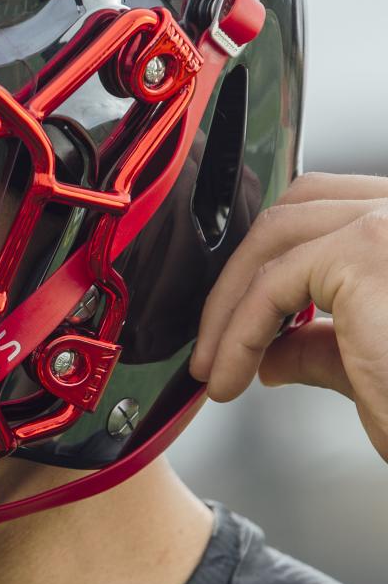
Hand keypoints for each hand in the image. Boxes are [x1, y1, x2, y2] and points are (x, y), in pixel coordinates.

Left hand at [189, 172, 387, 462]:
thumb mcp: (379, 372)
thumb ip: (328, 346)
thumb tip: (277, 352)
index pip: (330, 213)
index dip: (275, 262)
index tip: (242, 326)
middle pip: (298, 208)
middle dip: (242, 275)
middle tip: (213, 345)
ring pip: (278, 234)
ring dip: (231, 301)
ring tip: (215, 365)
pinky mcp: (367, 251)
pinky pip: (273, 285)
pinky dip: (238, 332)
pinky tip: (229, 376)